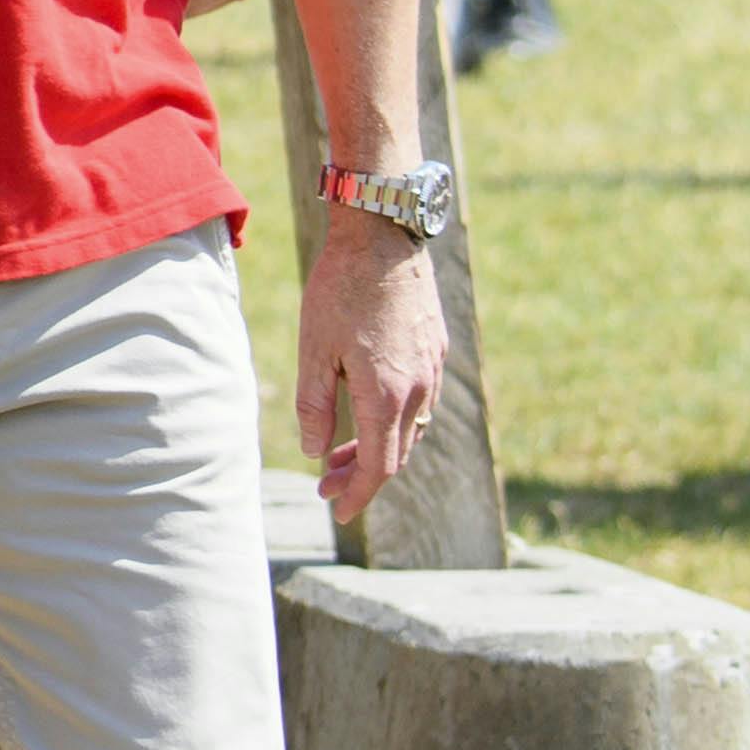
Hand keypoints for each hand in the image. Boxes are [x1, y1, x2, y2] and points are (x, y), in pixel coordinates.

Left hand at [297, 219, 449, 521]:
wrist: (384, 238)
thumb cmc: (341, 291)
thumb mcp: (315, 350)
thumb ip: (315, 405)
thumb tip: (314, 451)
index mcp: (388, 395)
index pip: (380, 467)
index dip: (358, 494)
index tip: (337, 511)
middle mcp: (420, 389)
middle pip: (397, 454)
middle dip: (362, 476)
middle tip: (325, 484)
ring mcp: (433, 369)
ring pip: (411, 429)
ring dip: (380, 448)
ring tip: (339, 453)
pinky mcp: (435, 349)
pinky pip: (421, 402)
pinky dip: (395, 421)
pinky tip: (370, 413)